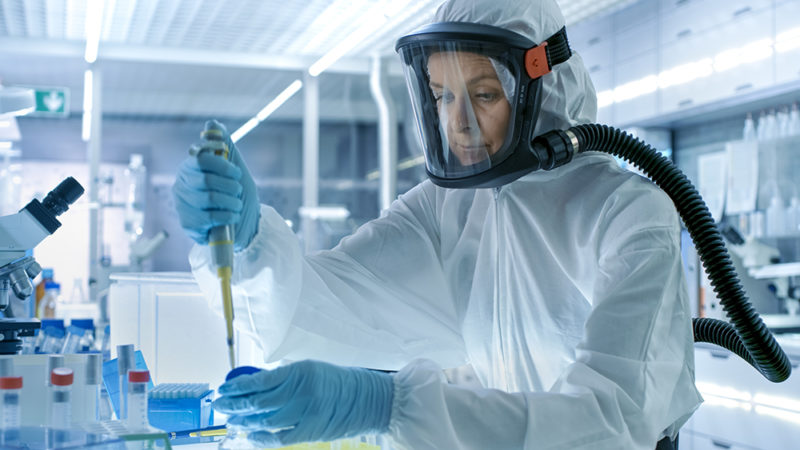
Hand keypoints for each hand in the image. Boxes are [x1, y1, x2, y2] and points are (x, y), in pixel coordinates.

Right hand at [172, 119, 259, 249]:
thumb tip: (212, 123)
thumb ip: (224, 146)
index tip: (236, 172)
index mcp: (190, 167)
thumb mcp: (235, 168)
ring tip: (237, 204)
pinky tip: (233, 215)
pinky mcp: (188, 223)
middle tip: (238, 190)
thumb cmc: (236, 194)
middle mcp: (182, 184)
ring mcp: (183, 204)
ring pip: (208, 198)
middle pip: (206, 180)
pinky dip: (227, 215)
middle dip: (229, 186)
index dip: (222, 164)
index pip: (201, 159)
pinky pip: (209, 217)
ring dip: (231, 202)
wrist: (244, 224)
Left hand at [213, 360, 393, 445]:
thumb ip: (283, 377)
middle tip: (220, 405)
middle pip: (258, 402)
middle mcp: (302, 392)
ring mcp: (306, 414)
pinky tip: (250, 434)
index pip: (260, 381)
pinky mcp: (310, 432)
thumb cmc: (337, 382)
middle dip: (234, 404)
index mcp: (301, 372)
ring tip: (231, 420)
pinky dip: (261, 437)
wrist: (366, 400)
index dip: (238, 386)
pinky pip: (278, 437)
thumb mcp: (309, 370)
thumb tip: (252, 386)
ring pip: (264, 420)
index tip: (224, 388)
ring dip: (244, 421)